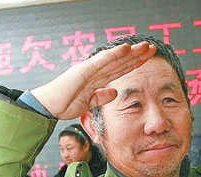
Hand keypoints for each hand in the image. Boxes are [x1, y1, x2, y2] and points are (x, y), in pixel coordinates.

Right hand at [30, 42, 156, 119]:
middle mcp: (94, 71)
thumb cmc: (64, 104)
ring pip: (115, 59)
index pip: (118, 69)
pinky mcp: (83, 70)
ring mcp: (89, 69)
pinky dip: (114, 54)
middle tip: (152, 48)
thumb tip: (114, 92)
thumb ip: (101, 97)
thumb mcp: (88, 103)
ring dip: (131, 52)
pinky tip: (126, 48)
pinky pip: (102, 61)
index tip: (147, 58)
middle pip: (120, 61)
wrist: (49, 107)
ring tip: (145, 46)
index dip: (133, 63)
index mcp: (96, 78)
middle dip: (137, 55)